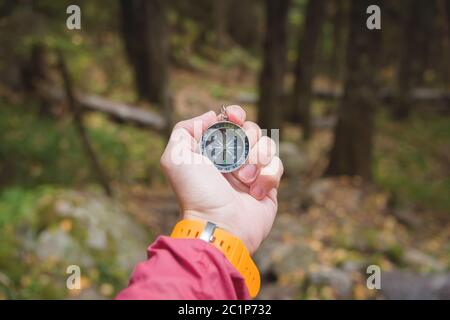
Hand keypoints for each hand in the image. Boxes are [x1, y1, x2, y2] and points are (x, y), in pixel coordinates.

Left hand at [160, 106, 283, 253]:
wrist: (220, 225)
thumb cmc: (197, 192)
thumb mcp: (175, 158)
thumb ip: (184, 130)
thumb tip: (211, 116)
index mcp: (213, 149)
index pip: (230, 121)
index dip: (235, 114)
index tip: (235, 117)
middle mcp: (233, 158)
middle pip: (251, 129)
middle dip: (246, 138)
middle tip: (235, 158)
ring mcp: (252, 171)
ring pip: (267, 145)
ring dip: (256, 159)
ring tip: (244, 179)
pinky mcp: (268, 185)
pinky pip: (277, 165)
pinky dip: (267, 176)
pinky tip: (255, 192)